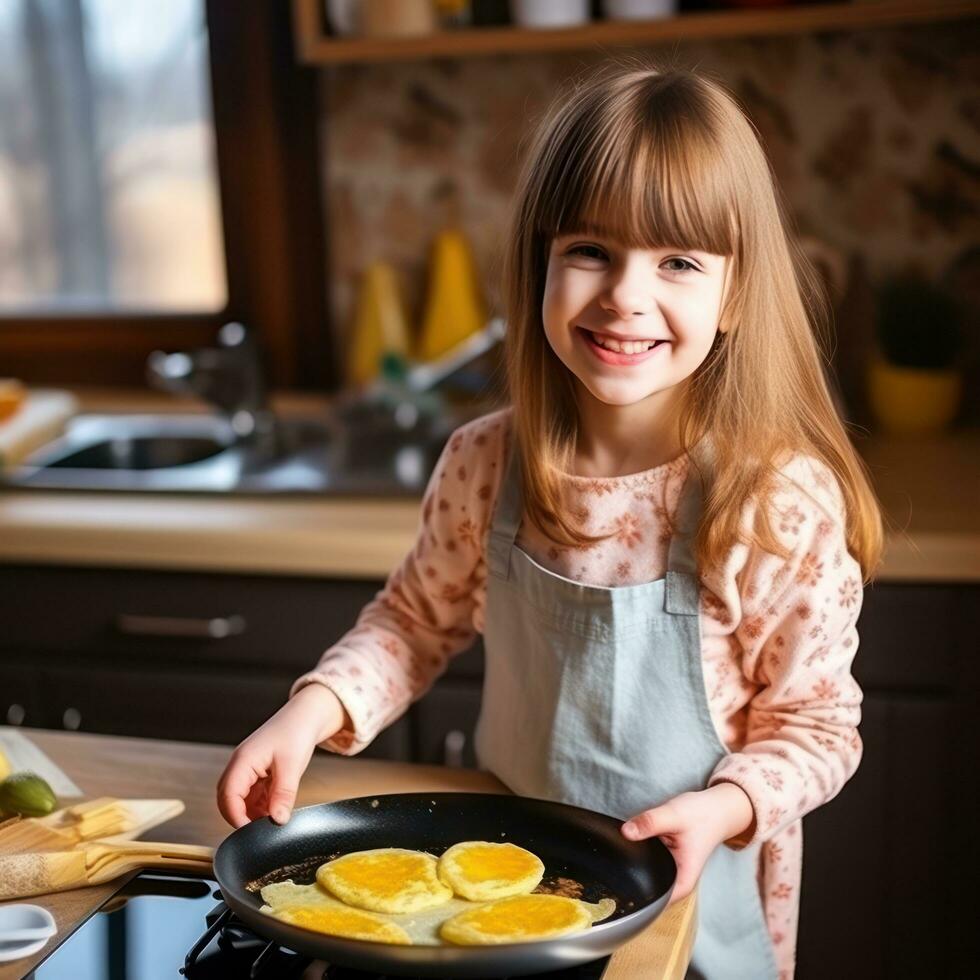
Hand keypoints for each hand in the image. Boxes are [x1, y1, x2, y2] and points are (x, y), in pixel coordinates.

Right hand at [216, 683, 348, 828]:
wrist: (305, 716)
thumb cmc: (296, 731)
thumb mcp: (292, 766)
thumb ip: (283, 795)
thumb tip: (277, 820)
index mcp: (243, 761)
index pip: (228, 795)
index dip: (236, 817)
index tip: (250, 833)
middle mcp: (240, 766)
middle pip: (228, 800)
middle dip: (241, 818)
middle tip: (260, 831)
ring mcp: (247, 770)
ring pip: (239, 800)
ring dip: (251, 813)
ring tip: (271, 820)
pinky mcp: (256, 774)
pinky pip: (251, 796)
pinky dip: (260, 806)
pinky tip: (274, 810)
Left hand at [620, 783, 754, 903]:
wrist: (716, 808)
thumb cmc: (702, 816)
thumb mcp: (674, 816)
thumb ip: (650, 823)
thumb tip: (625, 832)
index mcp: (681, 883)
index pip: (653, 903)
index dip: (634, 897)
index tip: (617, 887)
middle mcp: (675, 882)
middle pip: (645, 890)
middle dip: (629, 878)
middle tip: (614, 864)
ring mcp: (669, 871)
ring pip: (643, 875)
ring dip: (633, 864)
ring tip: (625, 851)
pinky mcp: (664, 860)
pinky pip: (645, 862)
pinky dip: (638, 854)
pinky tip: (633, 844)